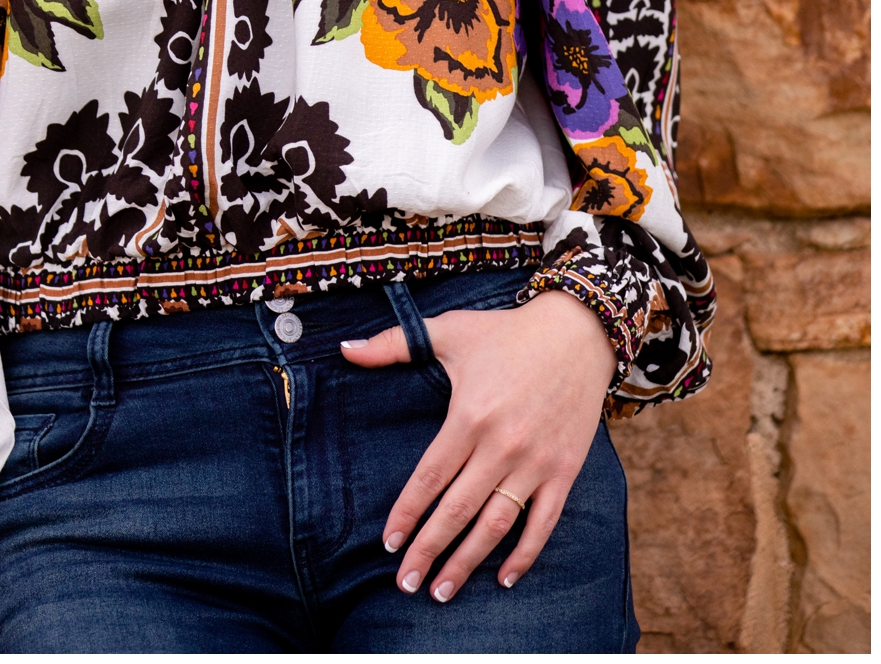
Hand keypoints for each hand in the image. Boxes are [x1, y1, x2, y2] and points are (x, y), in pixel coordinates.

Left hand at [341, 288, 615, 602]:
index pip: (429, 478)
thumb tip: (343, 349)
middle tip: (406, 584)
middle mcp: (502, 446)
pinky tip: (504, 578)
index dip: (407, 514)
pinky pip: (543, 522)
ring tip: (443, 590)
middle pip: (457, 511)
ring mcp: (536, 463)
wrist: (578, 333)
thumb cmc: (505, 333)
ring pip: (497, 524)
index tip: (387, 543)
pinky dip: (526, 554)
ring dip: (469, 561)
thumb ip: (391, 344)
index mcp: (469, 417)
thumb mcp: (447, 331)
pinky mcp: (565, 471)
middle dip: (429, 550)